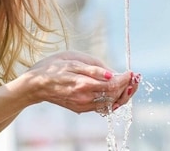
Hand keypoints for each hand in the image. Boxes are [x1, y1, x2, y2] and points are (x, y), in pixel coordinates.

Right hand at [23, 51, 140, 113]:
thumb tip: (113, 74)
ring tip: (129, 84)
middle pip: (114, 97)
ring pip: (109, 104)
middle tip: (134, 78)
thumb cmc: (53, 67)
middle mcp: (84, 98)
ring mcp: (82, 105)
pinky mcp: (80, 108)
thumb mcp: (73, 60)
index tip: (131, 72)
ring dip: (122, 95)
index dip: (125, 80)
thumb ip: (94, 68)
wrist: (35, 84)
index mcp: (83, 84)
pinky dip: (112, 100)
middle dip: (127, 88)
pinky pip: (101, 107)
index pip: (112, 86)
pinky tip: (116, 91)